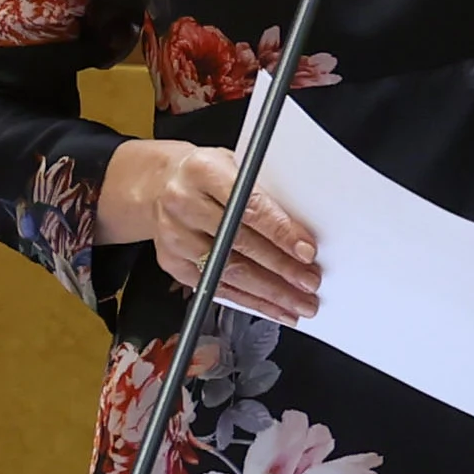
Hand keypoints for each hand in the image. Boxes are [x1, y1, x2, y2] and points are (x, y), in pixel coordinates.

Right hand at [95, 138, 321, 319]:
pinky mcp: (172, 262)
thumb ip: (265, 192)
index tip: (306, 251)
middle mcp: (183, 203)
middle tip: (309, 282)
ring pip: (227, 271)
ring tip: (297, 303)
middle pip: (239, 243)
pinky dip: (248, 301)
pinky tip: (271, 307)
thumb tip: (302, 233)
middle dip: (281, 268)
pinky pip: (215, 288)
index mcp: (202, 170)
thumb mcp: (237, 166)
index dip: (280, 232)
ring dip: (268, 292)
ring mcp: (174, 235)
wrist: (164, 184)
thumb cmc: (209, 176)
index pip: (248, 206)